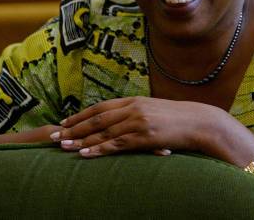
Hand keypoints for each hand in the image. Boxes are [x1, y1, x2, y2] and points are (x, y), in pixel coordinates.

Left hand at [50, 96, 220, 157]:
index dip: (80, 115)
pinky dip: (98, 149)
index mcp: (134, 101)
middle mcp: (133, 109)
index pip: (101, 108)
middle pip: (96, 119)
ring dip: (80, 140)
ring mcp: (138, 122)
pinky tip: (85, 154)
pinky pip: (116, 144)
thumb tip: (124, 119)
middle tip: (54, 136)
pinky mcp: (144, 136)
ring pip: (103, 132)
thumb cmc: (179, 118)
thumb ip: (138, 112)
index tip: (64, 122)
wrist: (199, 122)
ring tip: (62, 147)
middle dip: (73, 128)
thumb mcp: (155, 110)